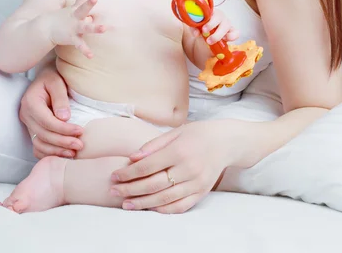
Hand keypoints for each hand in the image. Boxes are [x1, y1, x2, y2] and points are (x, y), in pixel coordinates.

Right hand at [19, 66, 83, 158]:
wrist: (46, 77)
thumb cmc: (53, 77)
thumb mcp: (57, 82)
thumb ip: (60, 98)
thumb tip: (64, 118)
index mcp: (30, 102)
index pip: (47, 121)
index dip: (64, 129)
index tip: (80, 131)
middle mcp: (26, 115)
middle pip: (44, 134)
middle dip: (63, 142)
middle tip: (80, 145)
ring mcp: (27, 124)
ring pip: (39, 144)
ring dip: (56, 151)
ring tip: (73, 153)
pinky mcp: (31, 129)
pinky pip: (37, 146)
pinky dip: (49, 153)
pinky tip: (63, 154)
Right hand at [47, 0, 104, 57]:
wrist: (44, 29)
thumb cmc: (60, 20)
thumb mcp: (70, 11)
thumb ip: (81, 8)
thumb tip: (91, 11)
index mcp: (74, 10)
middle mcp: (75, 17)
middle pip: (83, 8)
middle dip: (89, 3)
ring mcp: (74, 27)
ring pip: (86, 27)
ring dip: (95, 28)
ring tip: (104, 28)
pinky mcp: (72, 38)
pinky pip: (80, 45)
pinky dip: (85, 50)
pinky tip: (91, 56)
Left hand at [109, 120, 238, 213]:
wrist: (226, 142)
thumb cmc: (198, 133)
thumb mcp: (176, 132)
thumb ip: (153, 145)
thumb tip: (132, 158)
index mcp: (179, 150)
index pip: (148, 166)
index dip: (128, 173)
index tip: (115, 175)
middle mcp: (188, 168)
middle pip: (153, 184)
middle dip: (131, 189)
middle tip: (114, 191)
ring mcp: (196, 183)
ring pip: (164, 198)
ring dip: (143, 203)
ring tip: (126, 204)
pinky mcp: (202, 192)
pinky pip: (180, 206)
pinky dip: (163, 210)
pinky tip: (149, 208)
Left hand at [192, 8, 239, 45]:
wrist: (207, 35)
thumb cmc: (202, 27)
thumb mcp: (196, 27)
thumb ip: (194, 29)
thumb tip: (196, 33)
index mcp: (210, 12)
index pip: (210, 11)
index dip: (207, 20)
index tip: (203, 29)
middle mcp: (220, 16)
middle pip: (219, 17)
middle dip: (212, 26)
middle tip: (205, 35)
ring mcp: (227, 23)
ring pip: (227, 25)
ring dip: (219, 34)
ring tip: (211, 41)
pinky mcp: (232, 30)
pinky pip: (236, 32)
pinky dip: (232, 36)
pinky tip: (224, 39)